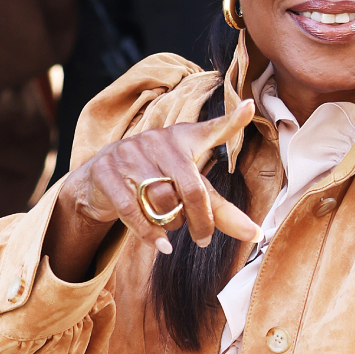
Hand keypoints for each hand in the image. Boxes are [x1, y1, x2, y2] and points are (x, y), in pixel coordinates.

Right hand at [47, 100, 260, 279]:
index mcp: (184, 139)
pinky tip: (162, 245)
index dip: (232, 121)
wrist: (99, 182)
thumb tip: (255, 234)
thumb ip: (220, 210)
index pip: (212, 130)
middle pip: (191, 188)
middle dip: (201, 220)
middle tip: (203, 239)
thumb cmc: (154, 184)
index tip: (249, 107)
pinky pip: (133, 210)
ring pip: (162, 201)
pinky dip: (150, 233)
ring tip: (168, 225)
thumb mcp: (187, 192)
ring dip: (170, 224)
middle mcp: (158, 140)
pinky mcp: (107, 172)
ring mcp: (130, 153)